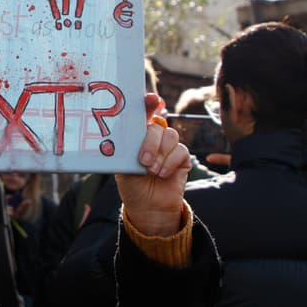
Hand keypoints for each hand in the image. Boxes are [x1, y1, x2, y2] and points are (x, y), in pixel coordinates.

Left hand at [115, 93, 191, 236]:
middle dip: (151, 142)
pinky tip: (163, 174)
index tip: (150, 98)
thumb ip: (126, 150)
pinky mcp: (182, 159)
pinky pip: (181, 151)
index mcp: (137, 136)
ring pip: (171, 136)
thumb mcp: (123, 167)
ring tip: (152, 170)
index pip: (143, 114)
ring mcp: (169, 147)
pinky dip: (171, 163)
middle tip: (143, 160)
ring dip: (161, 154)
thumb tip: (124, 133)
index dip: (147, 104)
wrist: (147, 207)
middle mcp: (154, 138)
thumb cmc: (132, 186)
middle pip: (158, 126)